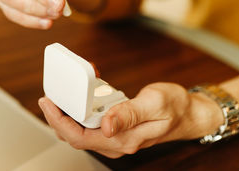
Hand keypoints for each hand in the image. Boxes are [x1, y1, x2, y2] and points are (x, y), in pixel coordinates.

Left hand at [38, 82, 223, 157]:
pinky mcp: (116, 130)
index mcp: (122, 140)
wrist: (189, 113)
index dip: (59, 121)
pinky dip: (81, 110)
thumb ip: (129, 114)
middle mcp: (115, 143)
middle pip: (75, 135)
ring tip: (60, 95)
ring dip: (67, 114)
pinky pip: (91, 124)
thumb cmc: (175, 107)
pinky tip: (80, 96)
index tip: (48, 103)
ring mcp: (115, 138)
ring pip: (80, 131)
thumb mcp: (154, 104)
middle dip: (57, 118)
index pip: (79, 137)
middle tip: (48, 97)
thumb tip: (106, 125)